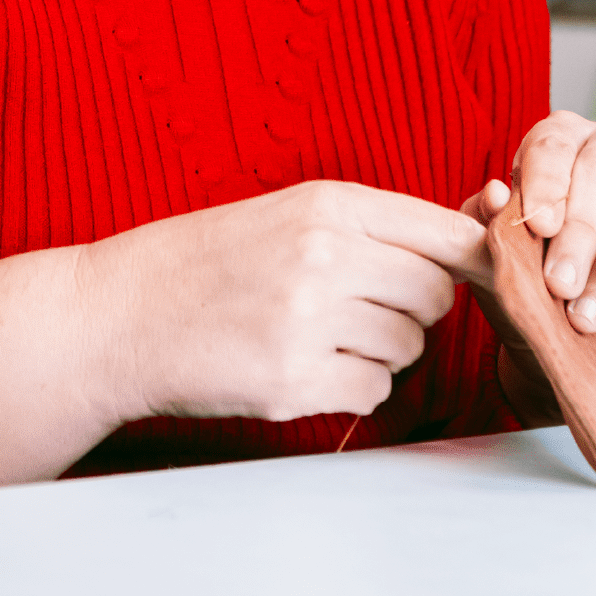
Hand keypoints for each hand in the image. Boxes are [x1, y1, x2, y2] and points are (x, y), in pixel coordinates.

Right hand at [0, 181, 487, 484]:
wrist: (123, 313)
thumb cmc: (207, 261)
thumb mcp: (286, 213)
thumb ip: (369, 225)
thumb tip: (472, 232)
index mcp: (325, 205)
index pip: (444, 232)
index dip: (470, 257)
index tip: (472, 271)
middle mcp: (323, 256)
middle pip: (435, 294)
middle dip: (414, 308)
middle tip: (364, 306)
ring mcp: (308, 322)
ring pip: (408, 347)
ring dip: (380, 349)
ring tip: (318, 333)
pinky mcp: (292, 383)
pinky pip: (373, 391)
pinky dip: (352, 386)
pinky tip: (304, 365)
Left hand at [460, 112, 595, 418]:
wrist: (590, 352)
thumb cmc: (541, 290)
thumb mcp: (501, 262)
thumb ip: (485, 226)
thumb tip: (493, 193)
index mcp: (563, 143)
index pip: (553, 142)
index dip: (545, 182)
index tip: (537, 226)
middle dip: (577, 228)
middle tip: (558, 283)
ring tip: (583, 308)